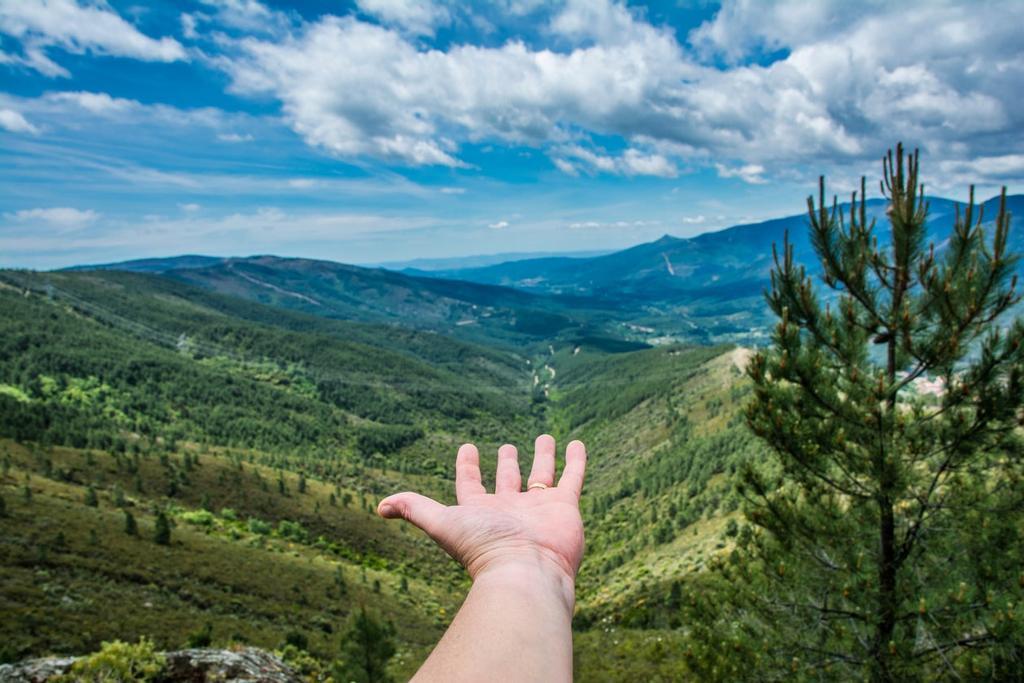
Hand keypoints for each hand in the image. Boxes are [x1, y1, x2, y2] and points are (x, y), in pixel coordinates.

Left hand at [377, 435, 586, 584]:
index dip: (467, 467)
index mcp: (481, 512)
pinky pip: (572, 477)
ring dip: (543, 456)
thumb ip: (415, 509)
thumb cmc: (483, 548)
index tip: (466, 447)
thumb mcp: (443, 523)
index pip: (471, 485)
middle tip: (506, 447)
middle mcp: (511, 509)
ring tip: (544, 437)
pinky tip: (576, 443)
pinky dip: (575, 460)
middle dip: (507, 463)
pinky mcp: (565, 506)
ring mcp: (540, 507)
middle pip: (508, 481)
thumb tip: (380, 506)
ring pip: (542, 475)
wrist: (527, 572)